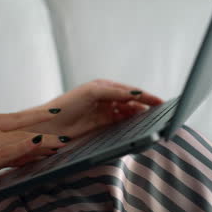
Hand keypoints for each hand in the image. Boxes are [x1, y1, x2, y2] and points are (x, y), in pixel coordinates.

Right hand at [0, 109, 67, 205]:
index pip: (14, 118)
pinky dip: (26, 145)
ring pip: (18, 138)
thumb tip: (36, 148)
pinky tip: (40, 142)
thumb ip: (6, 149)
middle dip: (44, 132)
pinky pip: (9, 150)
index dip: (35, 116)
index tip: (55, 113)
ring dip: (43, 143)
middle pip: (19, 127)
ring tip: (62, 144)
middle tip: (65, 136)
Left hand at [26, 79, 162, 138]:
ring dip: (139, 115)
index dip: (145, 96)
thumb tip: (135, 93)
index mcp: (104, 86)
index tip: (160, 101)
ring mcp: (104, 112)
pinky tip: (138, 126)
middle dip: (146, 106)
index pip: (129, 91)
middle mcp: (106, 98)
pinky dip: (130, 124)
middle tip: (161, 112)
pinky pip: (121, 123)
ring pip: (128, 113)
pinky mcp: (102, 125)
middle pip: (131, 102)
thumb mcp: (92, 92)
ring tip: (152, 120)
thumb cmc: (67, 104)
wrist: (50, 125)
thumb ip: (114, 92)